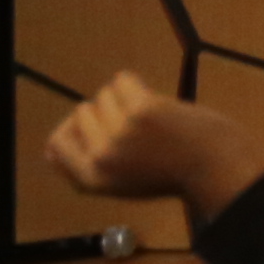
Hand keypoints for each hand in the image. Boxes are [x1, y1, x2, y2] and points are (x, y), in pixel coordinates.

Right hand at [44, 71, 263, 221]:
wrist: (214, 166)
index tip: (95, 126)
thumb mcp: (120, 183)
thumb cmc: (170, 172)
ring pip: (105, 95)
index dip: (73, 129)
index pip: (56, 144)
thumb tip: (49, 148)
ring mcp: (119, 134)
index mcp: (93, 181)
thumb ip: (87, 166)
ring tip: (152, 118)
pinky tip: (154, 100)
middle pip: (82, 112)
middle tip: (140, 128)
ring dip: (127, 98)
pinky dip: (136, 84)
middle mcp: (101, 159)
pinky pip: (122, 80)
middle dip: (108, 111)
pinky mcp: (140, 111)